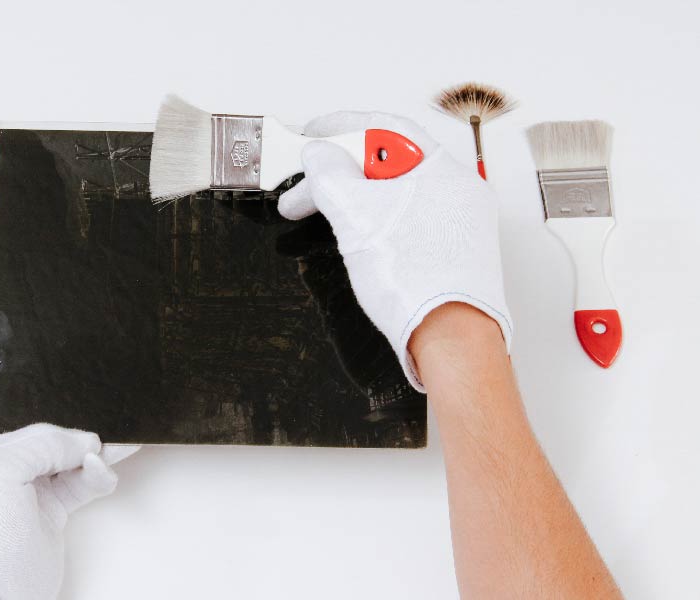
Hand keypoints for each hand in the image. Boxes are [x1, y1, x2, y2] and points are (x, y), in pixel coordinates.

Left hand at [0, 286, 137, 599]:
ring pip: (62, 438)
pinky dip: (97, 470)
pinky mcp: (48, 501)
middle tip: (67, 352)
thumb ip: (43, 439)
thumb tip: (85, 441)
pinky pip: (81, 472)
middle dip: (50, 383)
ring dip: (86, 437)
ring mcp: (20, 477)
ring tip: (109, 427)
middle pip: (22, 401)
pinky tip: (107, 465)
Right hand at [278, 112, 512, 390]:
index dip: (341, 125)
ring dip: (349, 200)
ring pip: (393, 194)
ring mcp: (455, 223)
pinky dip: (372, 220)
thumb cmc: (418, 283)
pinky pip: (405, 219)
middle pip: (387, 163)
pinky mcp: (449, 252)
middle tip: (303, 187)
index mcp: (441, 170)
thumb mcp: (355, 216)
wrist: (450, 340)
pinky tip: (352, 235)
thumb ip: (330, 174)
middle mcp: (455, 191)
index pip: (386, 128)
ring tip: (317, 215)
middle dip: (337, 172)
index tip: (312, 133)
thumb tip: (319, 154)